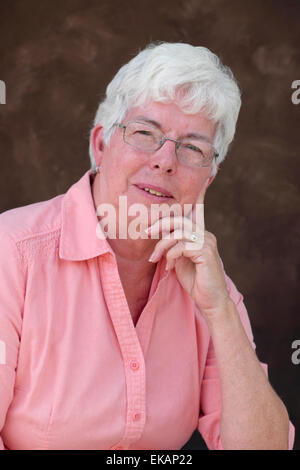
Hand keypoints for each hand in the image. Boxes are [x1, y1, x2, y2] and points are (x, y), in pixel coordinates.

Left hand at [146, 178, 230, 316]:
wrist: (210, 300)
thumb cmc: (195, 280)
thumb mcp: (180, 260)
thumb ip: (173, 246)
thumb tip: (160, 239)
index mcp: (199, 233)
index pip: (197, 209)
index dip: (199, 193)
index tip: (204, 175)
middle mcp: (205, 233)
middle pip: (179, 219)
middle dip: (159, 224)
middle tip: (146, 232)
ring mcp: (207, 242)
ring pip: (178, 232)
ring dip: (162, 245)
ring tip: (154, 258)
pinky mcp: (205, 252)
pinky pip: (182, 245)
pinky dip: (172, 255)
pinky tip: (170, 267)